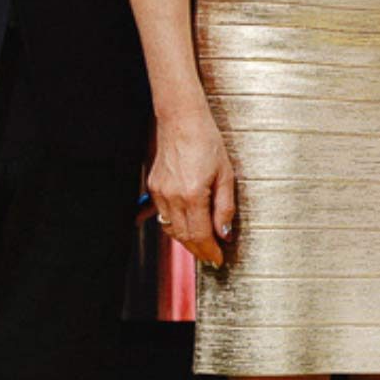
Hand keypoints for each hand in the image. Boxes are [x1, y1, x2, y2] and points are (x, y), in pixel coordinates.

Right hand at [148, 102, 238, 266]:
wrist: (181, 120)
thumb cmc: (207, 142)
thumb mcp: (226, 174)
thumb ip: (225, 207)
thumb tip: (224, 233)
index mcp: (193, 195)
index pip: (200, 235)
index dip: (210, 251)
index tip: (218, 259)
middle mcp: (172, 197)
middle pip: (184, 236)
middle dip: (199, 250)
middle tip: (212, 256)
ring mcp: (159, 192)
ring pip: (171, 229)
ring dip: (186, 240)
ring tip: (202, 244)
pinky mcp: (153, 187)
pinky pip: (162, 215)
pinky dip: (175, 225)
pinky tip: (185, 227)